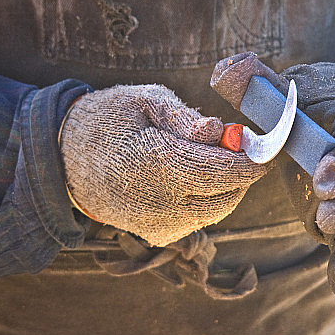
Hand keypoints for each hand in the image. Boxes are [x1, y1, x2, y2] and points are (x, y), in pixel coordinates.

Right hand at [59, 84, 267, 246]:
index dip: (254, 160)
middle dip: (241, 171)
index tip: (269, 146)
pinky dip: (207, 200)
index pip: (225, 170)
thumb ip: (186, 118)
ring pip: (217, 210)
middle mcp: (160, 201)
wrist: (64, 158)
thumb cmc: (108, 119)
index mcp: (158, 163)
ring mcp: (158, 223)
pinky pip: (198, 220)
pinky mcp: (155, 234)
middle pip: (228, 194)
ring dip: (226, 186)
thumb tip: (222, 132)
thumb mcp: (145, 100)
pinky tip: (190, 180)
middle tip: (238, 145)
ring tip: (210, 159)